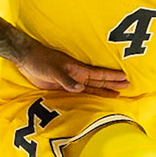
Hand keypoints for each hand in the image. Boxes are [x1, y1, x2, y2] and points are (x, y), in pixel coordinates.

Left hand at [14, 40, 129, 94]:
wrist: (27, 59)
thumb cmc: (40, 61)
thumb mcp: (53, 70)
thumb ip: (66, 80)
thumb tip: (81, 88)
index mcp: (77, 69)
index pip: (99, 74)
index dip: (111, 76)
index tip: (125, 77)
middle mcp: (77, 75)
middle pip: (99, 81)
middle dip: (113, 83)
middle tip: (128, 86)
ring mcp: (70, 80)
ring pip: (92, 86)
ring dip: (104, 89)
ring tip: (117, 94)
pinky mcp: (62, 86)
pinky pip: (80, 91)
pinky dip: (89, 94)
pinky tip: (95, 97)